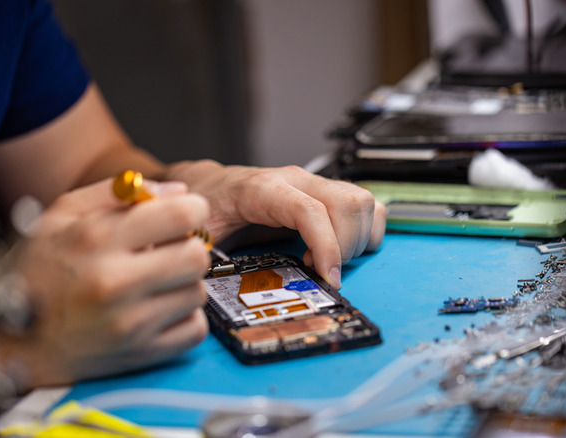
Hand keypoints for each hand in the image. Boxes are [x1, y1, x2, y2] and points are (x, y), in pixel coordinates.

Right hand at [0, 177, 210, 387]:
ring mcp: (129, 323)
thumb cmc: (37, 272)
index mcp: (96, 240)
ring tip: (154, 283)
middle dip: (189, 247)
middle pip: (197, 255)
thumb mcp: (61, 215)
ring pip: (197, 292)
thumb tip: (178, 192)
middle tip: (169, 251)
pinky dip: (183, 318)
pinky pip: (195, 329)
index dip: (192, 209)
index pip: (181, 215)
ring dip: (183, 285)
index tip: (184, 216)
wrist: (12, 343)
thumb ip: (119, 193)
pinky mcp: (140, 354)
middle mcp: (114, 282)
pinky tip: (157, 310)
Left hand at [165, 160, 385, 287]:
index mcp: (263, 188)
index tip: (328, 278)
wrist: (211, 185)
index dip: (327, 246)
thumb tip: (211, 280)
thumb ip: (204, 251)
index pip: (310, 210)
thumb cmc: (207, 206)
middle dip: (345, 247)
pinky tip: (341, 248)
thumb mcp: (198, 230)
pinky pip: (367, 205)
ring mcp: (315, 184)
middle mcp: (296, 180)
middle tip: (322, 272)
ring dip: (357, 240)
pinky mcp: (327, 193)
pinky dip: (365, 231)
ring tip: (328, 260)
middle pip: (347, 205)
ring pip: (363, 202)